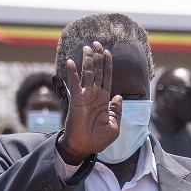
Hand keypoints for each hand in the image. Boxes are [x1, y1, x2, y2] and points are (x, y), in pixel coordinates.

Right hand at [60, 41, 120, 162]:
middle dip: (97, 57)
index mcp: (105, 100)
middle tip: (96, 43)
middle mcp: (95, 95)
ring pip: (88, 74)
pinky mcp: (76, 100)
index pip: (107, 78)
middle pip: (97, 72)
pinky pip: (75, 84)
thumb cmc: (99, 139)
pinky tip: (71, 62)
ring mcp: (85, 96)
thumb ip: (117, 111)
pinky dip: (73, 73)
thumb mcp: (114, 125)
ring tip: (88, 47)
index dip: (108, 65)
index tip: (107, 52)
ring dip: (88, 60)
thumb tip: (118, 96)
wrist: (85, 147)